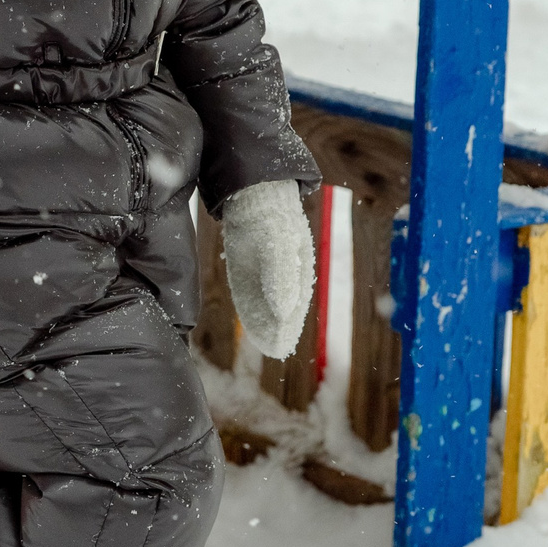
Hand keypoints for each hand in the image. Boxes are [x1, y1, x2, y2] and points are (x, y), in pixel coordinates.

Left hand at [221, 181, 314, 358]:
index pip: (292, 305)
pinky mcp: (250, 267)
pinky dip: (253, 306)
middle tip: (274, 349)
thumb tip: (283, 311)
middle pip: (282, 306)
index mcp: (297, 270)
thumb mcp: (279, 248)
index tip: (281, 347)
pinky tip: (252, 320)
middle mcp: (284, 273)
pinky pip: (252, 290)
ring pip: (268, 301)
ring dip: (266, 321)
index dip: (287, 326)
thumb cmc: (273, 221)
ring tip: (266, 343)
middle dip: (278, 328)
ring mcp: (267, 271)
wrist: (258, 197)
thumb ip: (281, 279)